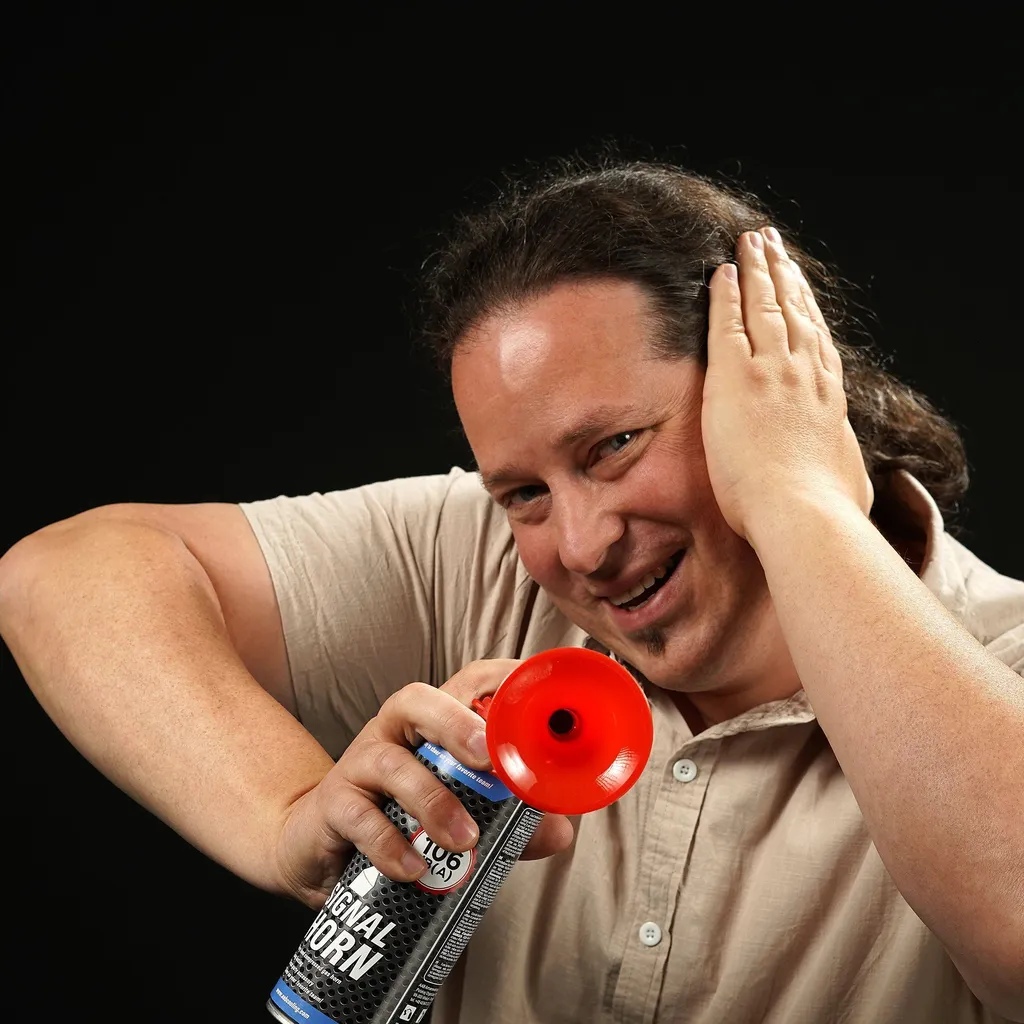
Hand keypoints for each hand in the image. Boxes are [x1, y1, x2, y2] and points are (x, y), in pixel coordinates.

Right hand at [273, 659, 574, 907]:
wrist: (321, 852)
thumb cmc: (402, 821)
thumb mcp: (465, 818)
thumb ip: (511, 823)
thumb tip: (559, 832)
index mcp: (433, 725)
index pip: (466, 682)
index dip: (501, 679)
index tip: (536, 695)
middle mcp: (394, 733)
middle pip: (417, 701)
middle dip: (456, 724)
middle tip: (490, 759)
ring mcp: (359, 765)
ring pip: (390, 763)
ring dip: (432, 801)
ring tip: (465, 840)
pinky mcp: (333, 806)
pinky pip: (359, 817)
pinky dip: (390, 845)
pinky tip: (415, 869)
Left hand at [702, 227, 872, 544]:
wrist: (805, 515)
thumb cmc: (827, 512)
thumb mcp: (848, 484)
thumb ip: (842, 471)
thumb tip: (850, 483)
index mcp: (830, 396)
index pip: (816, 339)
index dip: (807, 307)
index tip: (799, 286)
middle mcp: (806, 373)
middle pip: (794, 310)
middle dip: (782, 273)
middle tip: (773, 243)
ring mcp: (774, 370)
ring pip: (765, 305)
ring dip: (757, 269)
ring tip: (751, 240)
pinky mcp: (737, 377)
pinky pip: (729, 323)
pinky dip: (727, 294)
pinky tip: (721, 271)